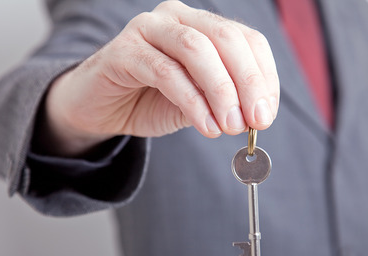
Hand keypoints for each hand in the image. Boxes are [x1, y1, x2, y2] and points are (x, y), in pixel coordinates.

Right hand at [40, 0, 279, 156]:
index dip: (263, 76)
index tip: (266, 114)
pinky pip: (165, 72)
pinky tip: (205, 126)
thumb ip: (224, 102)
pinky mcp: (124, 50)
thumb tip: (257, 115)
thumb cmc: (151, 100)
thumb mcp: (199, 103)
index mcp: (201, 25)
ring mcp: (148, 28)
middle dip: (246, 82)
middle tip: (254, 121)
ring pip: (196, 49)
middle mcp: (177, 17)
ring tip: (230, 126)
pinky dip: (192, 101)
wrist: (101, 108)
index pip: (247, 40)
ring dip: (221, 91)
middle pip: (226, 38)